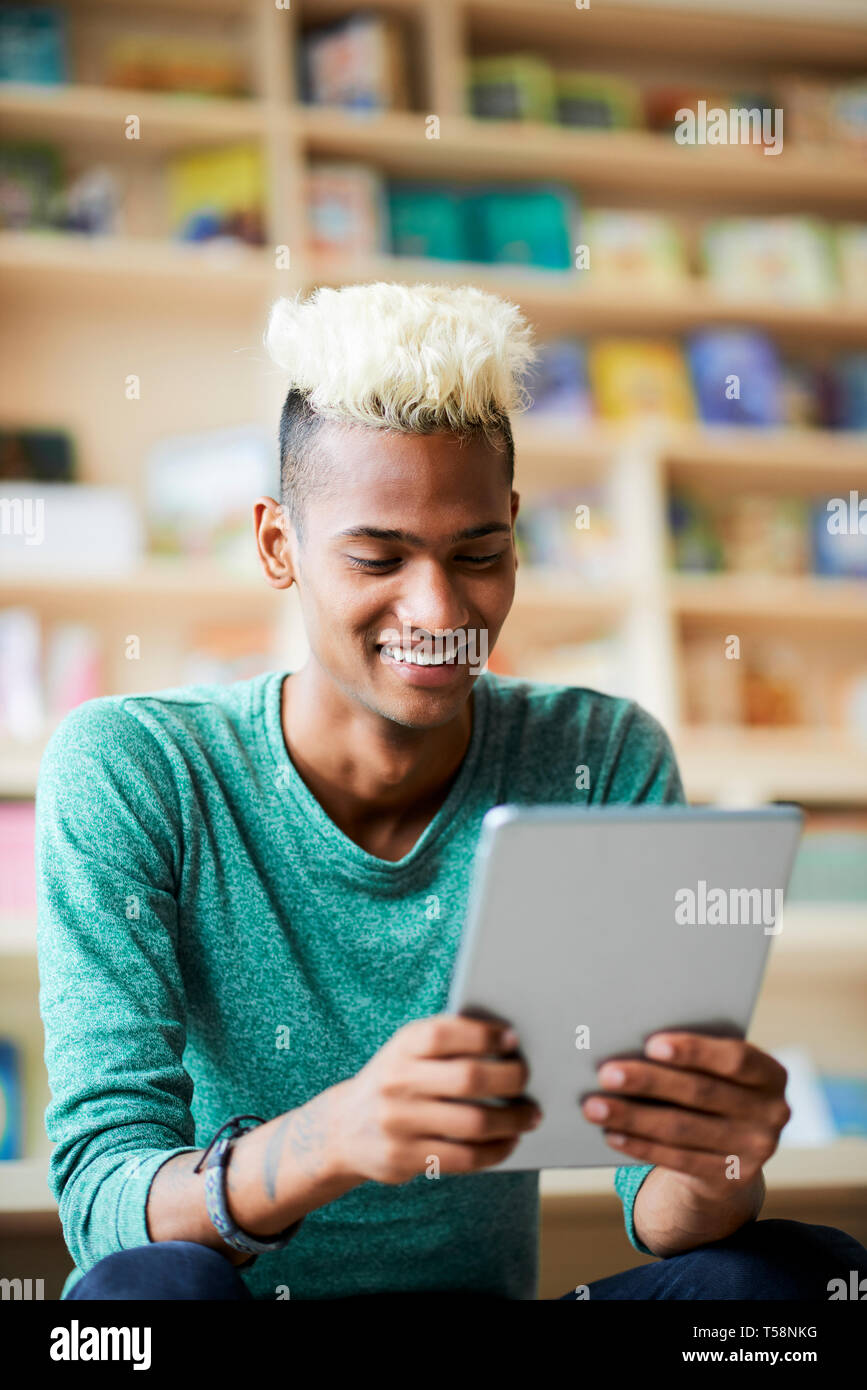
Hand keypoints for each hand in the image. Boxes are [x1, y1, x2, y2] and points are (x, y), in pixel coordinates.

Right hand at [329, 1015, 540, 1185]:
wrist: (343, 1128)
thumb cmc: (396, 1081)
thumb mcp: (407, 1052)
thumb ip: (446, 1044)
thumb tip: (509, 1044)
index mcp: (401, 1047)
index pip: (444, 1033)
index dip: (484, 1034)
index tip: (513, 1039)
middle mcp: (397, 1082)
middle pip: (468, 1079)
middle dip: (510, 1079)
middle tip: (528, 1080)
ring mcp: (399, 1123)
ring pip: (473, 1123)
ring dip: (512, 1120)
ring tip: (529, 1116)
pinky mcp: (404, 1158)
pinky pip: (464, 1157)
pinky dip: (495, 1150)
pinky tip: (508, 1142)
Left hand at [581, 1032, 790, 1200]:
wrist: (730, 1153)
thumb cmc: (711, 1091)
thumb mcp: (717, 1073)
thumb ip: (692, 1059)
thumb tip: (629, 1043)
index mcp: (771, 1075)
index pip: (735, 1059)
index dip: (695, 1051)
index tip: (651, 1043)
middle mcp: (772, 1113)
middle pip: (701, 1093)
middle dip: (649, 1081)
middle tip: (606, 1073)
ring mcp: (756, 1151)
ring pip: (683, 1129)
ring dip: (633, 1116)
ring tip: (594, 1106)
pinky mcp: (732, 1179)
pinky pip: (678, 1160)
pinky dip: (641, 1145)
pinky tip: (612, 1134)